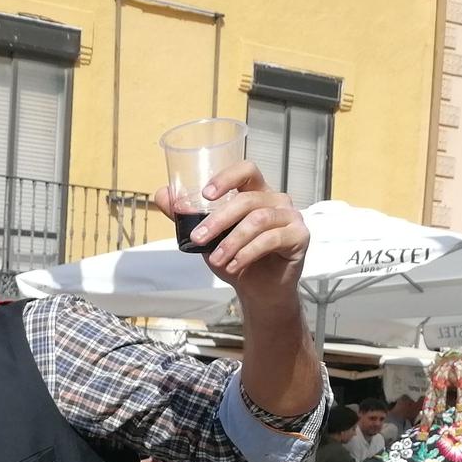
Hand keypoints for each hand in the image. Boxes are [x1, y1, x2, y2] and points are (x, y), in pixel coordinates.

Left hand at [155, 160, 307, 302]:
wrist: (258, 290)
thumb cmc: (236, 257)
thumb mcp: (207, 237)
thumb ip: (187, 217)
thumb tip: (161, 194)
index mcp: (255, 192)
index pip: (246, 170)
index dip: (227, 178)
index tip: (205, 194)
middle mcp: (275, 200)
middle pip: (247, 200)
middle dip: (218, 220)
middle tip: (197, 239)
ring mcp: (290, 216)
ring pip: (259, 220)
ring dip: (231, 241)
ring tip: (215, 260)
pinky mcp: (300, 236)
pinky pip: (272, 239)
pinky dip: (248, 252)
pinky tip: (235, 265)